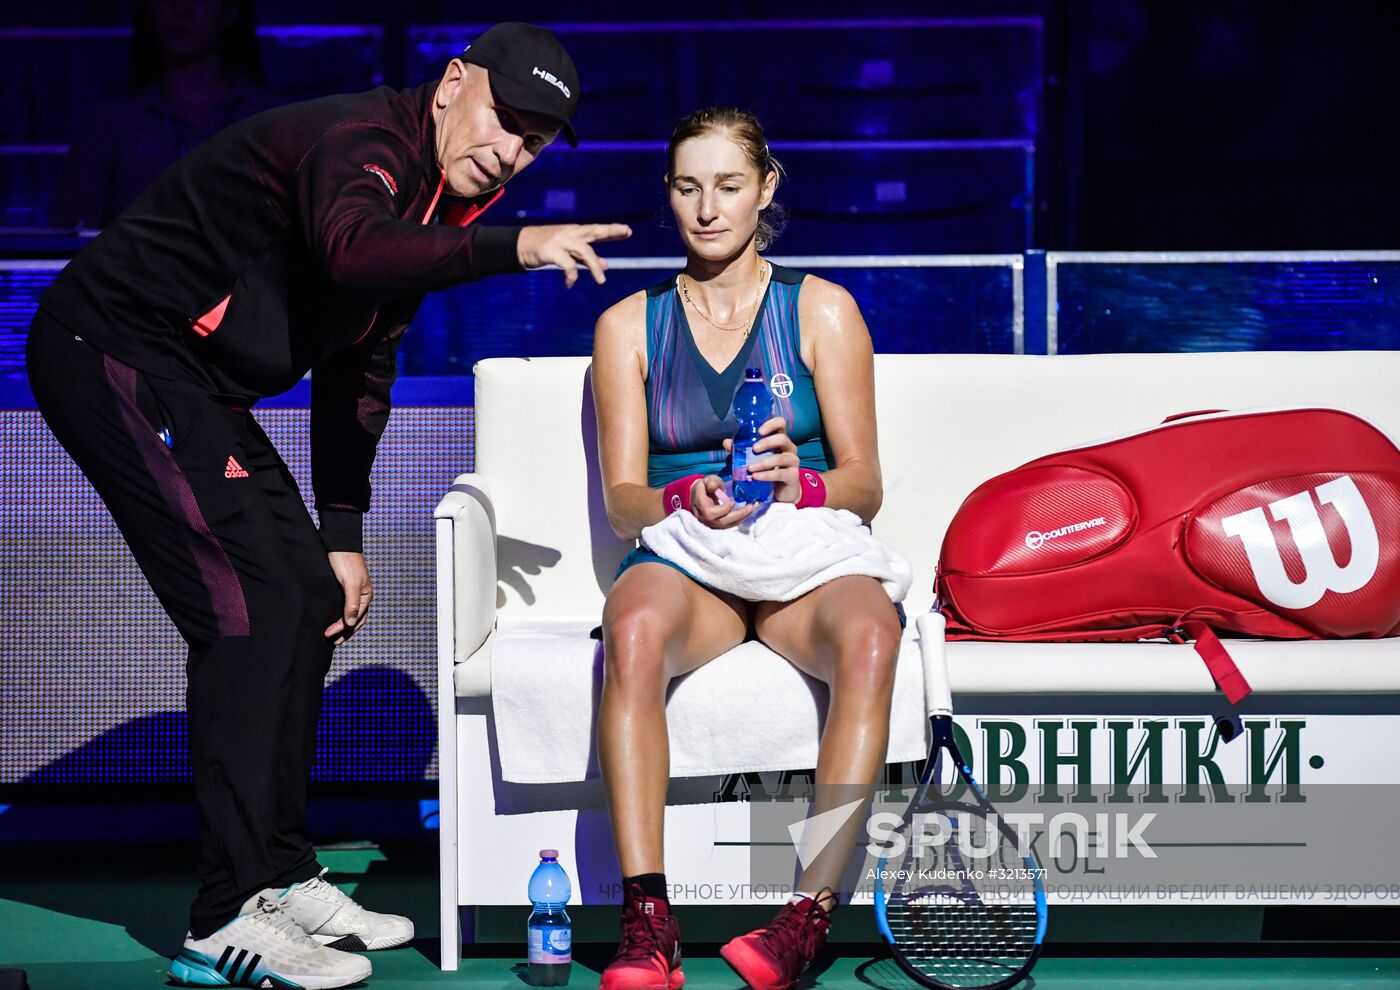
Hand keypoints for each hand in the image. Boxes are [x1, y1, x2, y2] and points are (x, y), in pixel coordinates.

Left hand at [324, 551, 372, 644]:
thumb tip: (351, 623)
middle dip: (345, 633)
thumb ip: (351, 604)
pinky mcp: (345, 588)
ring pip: (351, 615)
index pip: (355, 619)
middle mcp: (362, 596)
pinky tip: (332, 619)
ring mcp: (354, 593)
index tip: (328, 635)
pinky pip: (345, 607)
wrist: (339, 543)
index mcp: (366, 596)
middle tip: (332, 643)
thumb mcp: (350, 583)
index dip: (342, 629)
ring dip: (343, 627)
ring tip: (333, 636)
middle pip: (356, 621)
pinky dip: (340, 616)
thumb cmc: (345, 561)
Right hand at [516, 223, 632, 287]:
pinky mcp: (552, 251)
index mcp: (576, 232)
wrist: (520, 245)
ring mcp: (561, 241)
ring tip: (601, 281)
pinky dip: (571, 277)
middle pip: (594, 231)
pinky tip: (569, 284)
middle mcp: (570, 233)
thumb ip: (586, 257)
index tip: (628, 230)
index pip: (597, 230)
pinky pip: (568, 266)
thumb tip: (606, 264)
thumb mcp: (569, 252)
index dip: (613, 230)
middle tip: (626, 231)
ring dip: (594, 267)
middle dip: (610, 231)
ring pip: (584, 251)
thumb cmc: (547, 248)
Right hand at [689, 474, 756, 529]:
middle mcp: (705, 518)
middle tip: (751, 506)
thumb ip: (710, 482)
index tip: (733, 501)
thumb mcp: (706, 481)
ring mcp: (712, 523)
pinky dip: (741, 518)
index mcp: (701, 506)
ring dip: (743, 516)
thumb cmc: (704, 487)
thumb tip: (714, 486)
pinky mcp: (718, 525)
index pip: (711, 513)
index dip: (723, 509)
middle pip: (723, 521)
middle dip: (739, 514)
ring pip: (728, 524)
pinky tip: (749, 510)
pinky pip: (731, 524)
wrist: (700, 496)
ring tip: (753, 507)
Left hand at [724, 417, 800, 503]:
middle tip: (754, 449)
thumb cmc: (767, 470)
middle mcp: (789, 448)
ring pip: (780, 458)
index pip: (780, 424)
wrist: (781, 491)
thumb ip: (740, 450)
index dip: (771, 424)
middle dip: (767, 442)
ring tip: (750, 468)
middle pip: (782, 438)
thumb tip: (726, 442)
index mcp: (779, 439)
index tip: (759, 431)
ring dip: (763, 462)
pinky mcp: (793, 475)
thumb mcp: (752, 458)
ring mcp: (792, 461)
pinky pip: (780, 473)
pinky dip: (766, 475)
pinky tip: (756, 477)